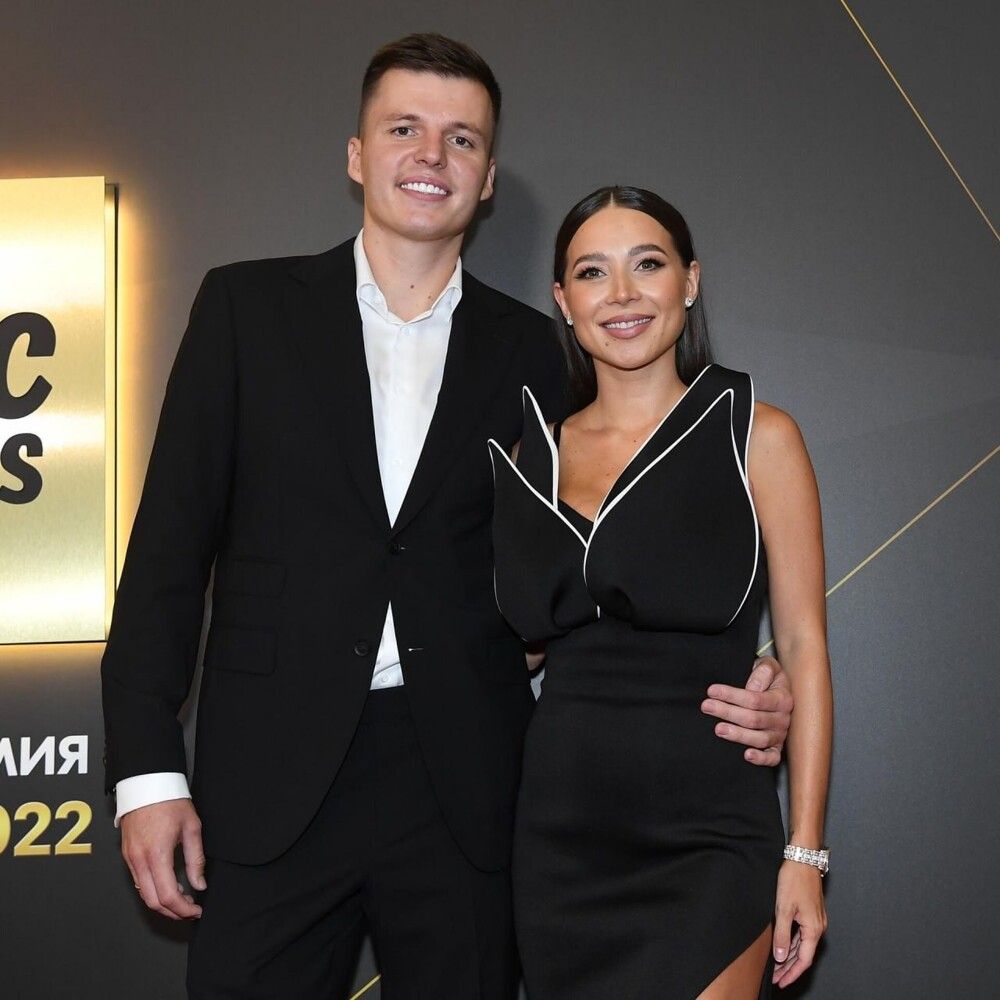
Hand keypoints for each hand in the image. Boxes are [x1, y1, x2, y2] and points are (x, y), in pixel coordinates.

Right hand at [121, 799, 205, 919]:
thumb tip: (199, 884)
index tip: (196, 910)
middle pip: (152, 901)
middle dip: (173, 912)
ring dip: (162, 903)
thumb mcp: (192, 827)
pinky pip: (138, 881)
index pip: (168, 896)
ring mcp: (130, 858)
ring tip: (182, 899)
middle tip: (190, 910)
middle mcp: (139, 860)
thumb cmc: (171, 801)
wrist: (147, 783)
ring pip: (143, 894)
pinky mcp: (126, 855)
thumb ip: (196, 859)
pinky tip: (167, 886)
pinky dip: (152, 891)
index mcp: (157, 854)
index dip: (183, 909)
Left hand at [701, 654, 792, 764]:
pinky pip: (772, 758)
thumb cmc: (768, 677)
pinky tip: (746, 755)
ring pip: (759, 738)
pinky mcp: (776, 748)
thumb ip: (763, 671)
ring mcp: (780, 735)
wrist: (777, 689)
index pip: (755, 699)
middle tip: (706, 706)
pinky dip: (761, 759)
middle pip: (753, 719)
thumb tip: (752, 688)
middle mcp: (783, 718)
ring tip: (718, 729)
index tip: (711, 691)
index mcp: (782, 698)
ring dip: (738, 735)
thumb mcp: (768, 666)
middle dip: (728, 712)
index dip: (732, 695)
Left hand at [772, 860, 826, 987]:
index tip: (780, 982)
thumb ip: (781, 935)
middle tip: (775, 977)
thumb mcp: (783, 909)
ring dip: (789, 955)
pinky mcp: (811, 911)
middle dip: (789, 967)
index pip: (803, 960)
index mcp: (814, 929)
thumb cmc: (794, 879)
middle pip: (803, 955)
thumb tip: (780, 957)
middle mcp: (818, 927)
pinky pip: (802, 934)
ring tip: (776, 965)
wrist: (802, 857)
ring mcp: (816, 919)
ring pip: (802, 944)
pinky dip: (792, 942)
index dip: (791, 973)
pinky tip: (783, 945)